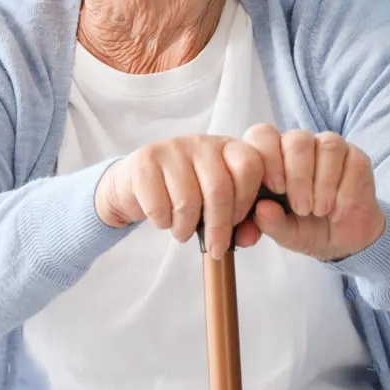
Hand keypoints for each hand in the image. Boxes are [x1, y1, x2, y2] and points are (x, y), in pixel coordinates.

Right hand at [94, 134, 265, 257]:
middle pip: (219, 188)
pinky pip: (159, 204)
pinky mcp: (146, 160)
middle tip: (215, 248)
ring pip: (188, 200)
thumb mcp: (218, 205)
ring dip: (186, 228)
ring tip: (183, 231)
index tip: (239, 222)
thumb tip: (248, 238)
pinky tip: (164, 219)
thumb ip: (241, 223)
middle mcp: (203, 142)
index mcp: (228, 148)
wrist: (139, 184)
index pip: (250, 165)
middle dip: (219, 226)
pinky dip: (163, 222)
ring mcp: (173, 148)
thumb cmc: (187, 195)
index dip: (248, 199)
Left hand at [241, 124, 385, 261]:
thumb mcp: (285, 233)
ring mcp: (331, 148)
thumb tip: (262, 208)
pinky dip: (344, 192)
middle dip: (299, 177)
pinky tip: (338, 212)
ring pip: (328, 147)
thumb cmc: (306, 228)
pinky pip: (353, 163)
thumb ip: (271, 223)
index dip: (269, 158)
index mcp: (275, 156)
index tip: (276, 189)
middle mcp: (302, 145)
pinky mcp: (357, 159)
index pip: (264, 135)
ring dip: (324, 184)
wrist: (343, 240)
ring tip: (320, 211)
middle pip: (298, 140)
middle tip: (302, 209)